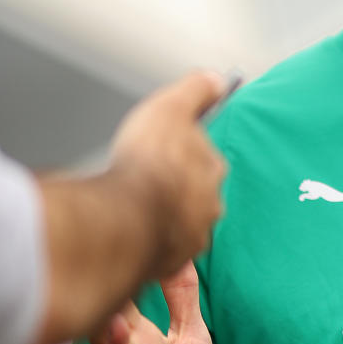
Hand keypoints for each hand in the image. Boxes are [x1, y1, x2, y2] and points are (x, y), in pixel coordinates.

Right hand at [110, 71, 227, 278]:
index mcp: (211, 170)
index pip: (206, 159)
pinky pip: (168, 259)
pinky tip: (142, 248)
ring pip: (183, 228)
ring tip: (140, 214)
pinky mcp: (169, 264)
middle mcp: (209, 208)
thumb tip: (217, 79)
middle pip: (196, 196)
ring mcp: (191, 238)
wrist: (125, 219)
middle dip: (178, 192)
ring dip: (167, 222)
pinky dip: (159, 255)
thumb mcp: (172, 107)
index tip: (167, 154)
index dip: (185, 155)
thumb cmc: (148, 163)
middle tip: (150, 184)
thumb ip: (197, 91)